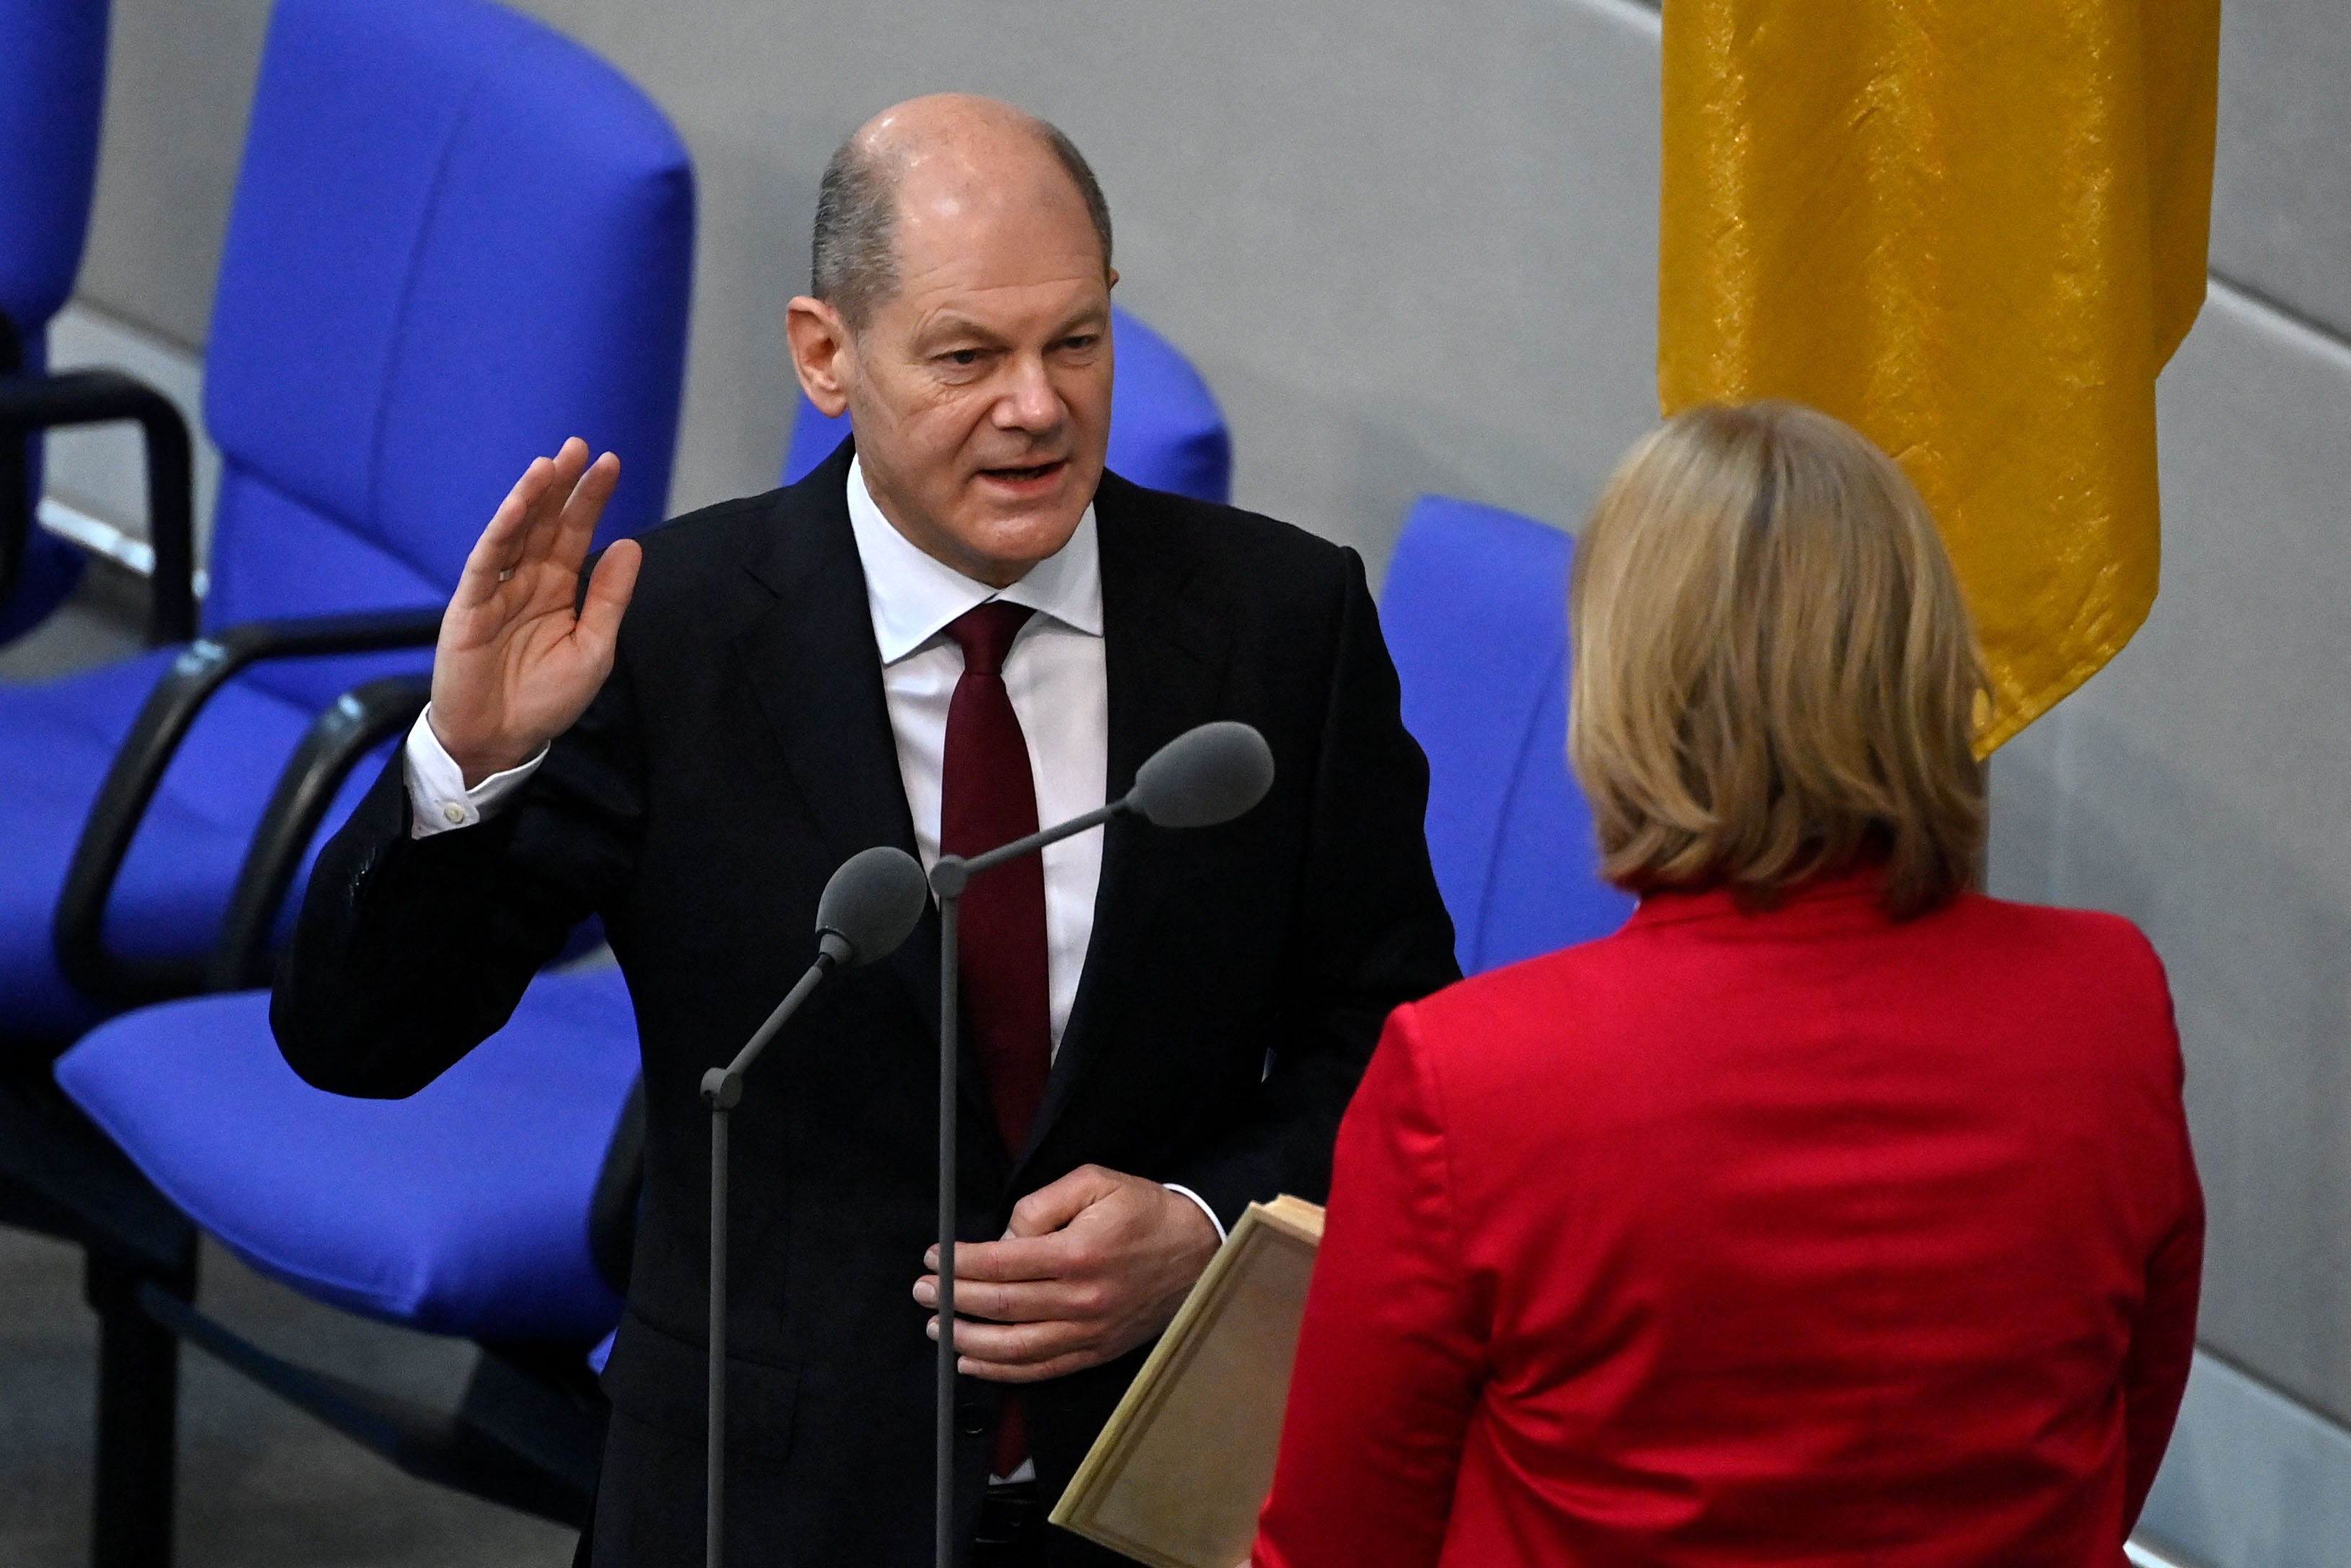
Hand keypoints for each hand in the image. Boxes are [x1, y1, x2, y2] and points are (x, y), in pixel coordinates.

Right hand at [429, 438, 639, 784]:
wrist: (502, 740)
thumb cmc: (546, 698)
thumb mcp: (594, 648)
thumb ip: (610, 597)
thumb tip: (630, 545)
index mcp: (558, 588)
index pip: (575, 532)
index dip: (591, 499)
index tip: (611, 464)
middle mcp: (527, 580)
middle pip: (545, 522)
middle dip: (562, 485)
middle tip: (582, 447)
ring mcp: (496, 590)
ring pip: (514, 533)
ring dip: (530, 498)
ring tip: (551, 465)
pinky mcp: (469, 607)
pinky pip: (485, 564)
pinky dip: (500, 533)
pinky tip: (517, 507)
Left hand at [914, 1165, 1220, 1383]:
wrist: (1199, 1252)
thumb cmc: (1144, 1212)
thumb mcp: (1095, 1182)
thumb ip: (1041, 1204)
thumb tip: (1003, 1239)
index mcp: (1078, 1253)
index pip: (1001, 1263)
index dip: (958, 1263)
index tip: (934, 1257)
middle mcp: (1082, 1299)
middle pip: (1001, 1306)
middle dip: (952, 1299)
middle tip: (922, 1291)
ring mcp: (1089, 1331)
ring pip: (1015, 1347)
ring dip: (967, 1340)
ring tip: (937, 1326)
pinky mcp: (1096, 1351)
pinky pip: (1041, 1369)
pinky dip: (1002, 1370)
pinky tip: (972, 1362)